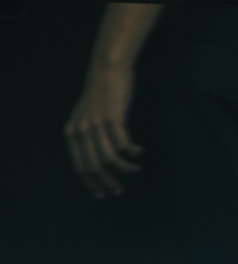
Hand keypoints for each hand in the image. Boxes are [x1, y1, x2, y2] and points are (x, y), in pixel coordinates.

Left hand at [65, 62, 143, 197]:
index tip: (103, 194)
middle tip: (120, 190)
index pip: (80, 167)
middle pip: (94, 166)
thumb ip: (89, 135)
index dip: (92, 183)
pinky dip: (132, 151)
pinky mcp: (112, 118)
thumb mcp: (88, 116)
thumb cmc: (101, 93)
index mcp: (72, 133)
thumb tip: (99, 157)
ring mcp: (96, 124)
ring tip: (134, 170)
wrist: (107, 69)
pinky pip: (123, 143)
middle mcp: (81, 131)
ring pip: (109, 158)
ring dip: (123, 168)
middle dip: (108, 182)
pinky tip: (139, 151)